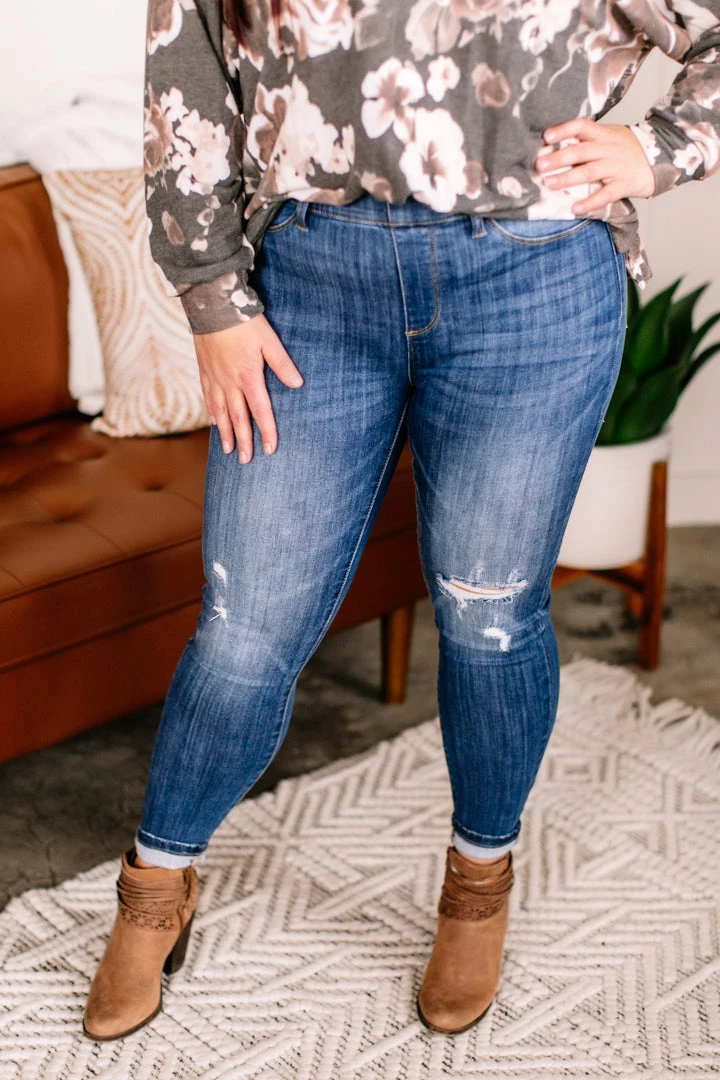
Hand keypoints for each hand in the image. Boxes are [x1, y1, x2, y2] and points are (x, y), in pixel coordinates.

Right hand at [193, 315, 303, 462]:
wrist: (212, 305)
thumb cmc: (244, 322)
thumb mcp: (269, 340)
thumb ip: (282, 364)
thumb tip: (297, 384)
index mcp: (248, 377)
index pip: (260, 411)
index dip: (266, 432)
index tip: (271, 450)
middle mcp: (229, 383)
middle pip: (238, 418)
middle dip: (243, 441)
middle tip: (246, 461)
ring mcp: (214, 378)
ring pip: (220, 413)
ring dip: (226, 433)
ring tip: (229, 451)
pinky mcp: (204, 371)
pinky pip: (208, 398)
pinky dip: (212, 414)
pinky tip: (215, 424)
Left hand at [535, 118, 655, 213]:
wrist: (664, 157)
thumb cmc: (629, 149)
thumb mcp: (611, 136)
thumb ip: (588, 141)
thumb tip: (556, 147)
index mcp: (604, 134)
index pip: (582, 126)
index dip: (564, 130)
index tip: (546, 137)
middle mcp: (609, 148)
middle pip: (581, 151)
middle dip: (559, 158)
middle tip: (540, 165)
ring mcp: (618, 167)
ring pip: (590, 171)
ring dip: (568, 178)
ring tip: (550, 184)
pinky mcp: (625, 184)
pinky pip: (605, 194)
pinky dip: (589, 202)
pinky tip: (575, 209)